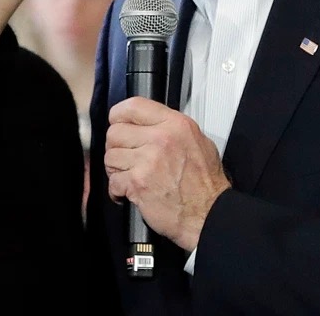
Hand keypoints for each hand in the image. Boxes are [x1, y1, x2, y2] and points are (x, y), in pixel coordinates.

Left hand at [105, 97, 230, 251]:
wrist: (209, 213)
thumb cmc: (205, 183)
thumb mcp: (198, 141)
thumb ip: (170, 128)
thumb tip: (148, 124)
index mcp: (175, 124)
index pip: (133, 106)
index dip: (119, 116)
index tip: (117, 124)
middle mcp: (161, 139)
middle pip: (115, 132)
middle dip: (117, 147)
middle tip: (126, 157)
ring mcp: (148, 161)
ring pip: (110, 157)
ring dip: (116, 169)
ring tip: (129, 175)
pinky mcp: (138, 183)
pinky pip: (112, 181)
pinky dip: (117, 190)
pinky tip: (129, 191)